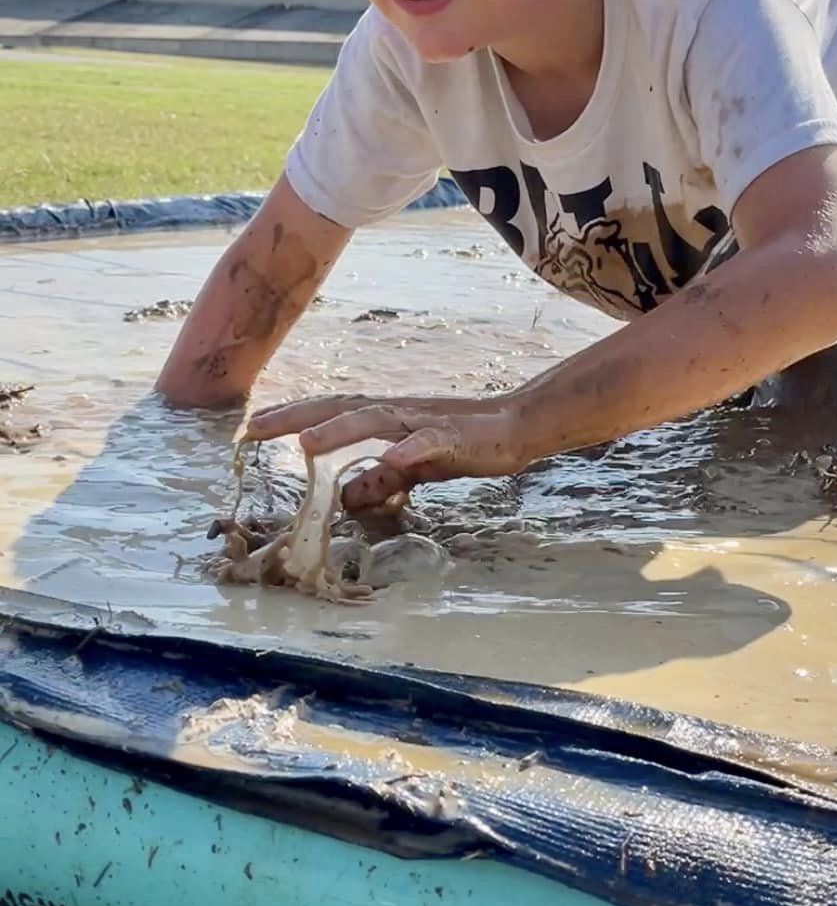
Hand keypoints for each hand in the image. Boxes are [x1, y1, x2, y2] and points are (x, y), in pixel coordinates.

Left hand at [245, 392, 525, 508]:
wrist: (516, 427)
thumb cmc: (463, 443)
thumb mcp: (413, 468)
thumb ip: (380, 480)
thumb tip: (345, 497)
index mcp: (386, 418)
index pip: (330, 412)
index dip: (291, 417)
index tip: (252, 429)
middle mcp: (398, 412)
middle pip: (341, 408)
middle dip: (297, 416)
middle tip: (256, 429)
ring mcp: (424, 421)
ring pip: (377, 420)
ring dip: (341, 430)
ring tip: (306, 442)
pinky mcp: (454, 436)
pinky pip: (429, 442)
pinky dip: (410, 448)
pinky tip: (393, 457)